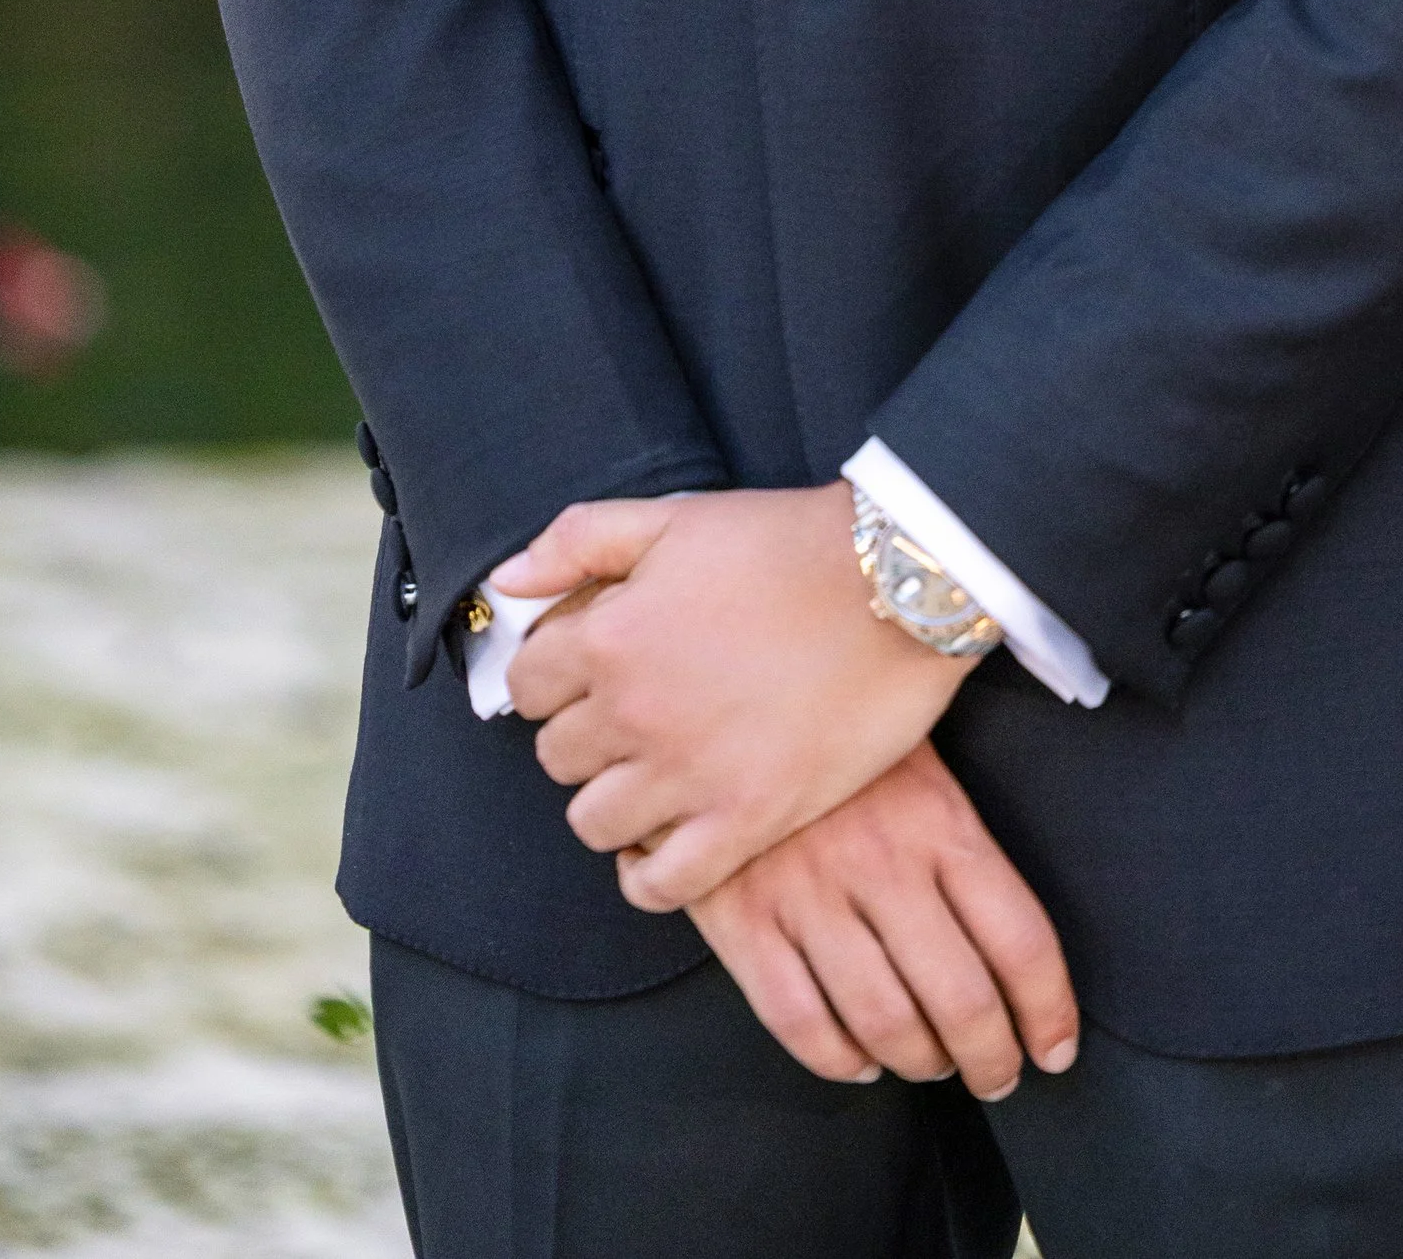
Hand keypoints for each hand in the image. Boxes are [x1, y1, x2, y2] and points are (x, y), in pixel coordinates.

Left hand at [498, 483, 965, 910]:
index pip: (527, 685)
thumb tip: (504, 582)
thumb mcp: (673, 518)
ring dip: (612, 802)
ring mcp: (688, 774)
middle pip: (557, 757)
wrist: (898, 584)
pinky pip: (661, 886)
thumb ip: (576, 541)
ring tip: (651, 776)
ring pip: (593, 823)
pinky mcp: (746, 820)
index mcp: (609, 636)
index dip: (553, 676)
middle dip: (584, 736)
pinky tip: (664, 845)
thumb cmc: (787, 543)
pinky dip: (649, 876)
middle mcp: (634, 713)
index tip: (588, 673)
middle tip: (630, 719)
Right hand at [690, 743, 1078, 1099]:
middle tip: (997, 1076)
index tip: (1055, 1048)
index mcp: (939, 820)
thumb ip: (963, 844)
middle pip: (961, 1000)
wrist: (724, 696)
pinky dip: (838, 1060)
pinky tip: (859, 1060)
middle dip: (990, 1059)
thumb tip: (1015, 951)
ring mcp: (808, 894)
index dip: (1048, 1011)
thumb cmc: (839, 738)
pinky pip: (800, 1022)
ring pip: (885, 1023)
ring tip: (931, 1064)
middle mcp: (881, 863)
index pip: (1020, 940)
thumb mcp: (919, 762)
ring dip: (919, 1063)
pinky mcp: (744, 919)